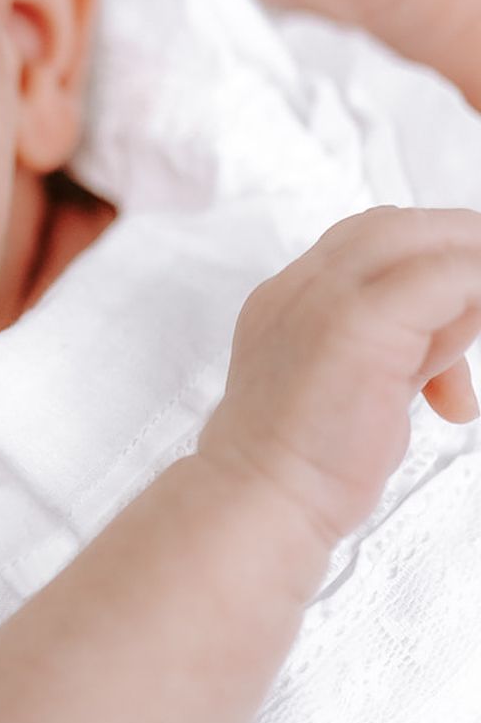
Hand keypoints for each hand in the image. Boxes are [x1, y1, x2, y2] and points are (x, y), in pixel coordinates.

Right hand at [197, 207, 480, 549]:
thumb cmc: (307, 459)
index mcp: (289, 300)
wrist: (262, 496)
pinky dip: (479, 286)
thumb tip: (458, 324)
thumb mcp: (356, 384)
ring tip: (478, 322)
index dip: (422, 257)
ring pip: (415, 238)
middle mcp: (300, 287)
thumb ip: (398, 344)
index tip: (465, 301)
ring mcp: (324, 299)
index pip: (363, 242)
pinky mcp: (359, 323)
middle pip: (390, 226)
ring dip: (470, 267)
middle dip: (456, 247)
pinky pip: (446, 276)